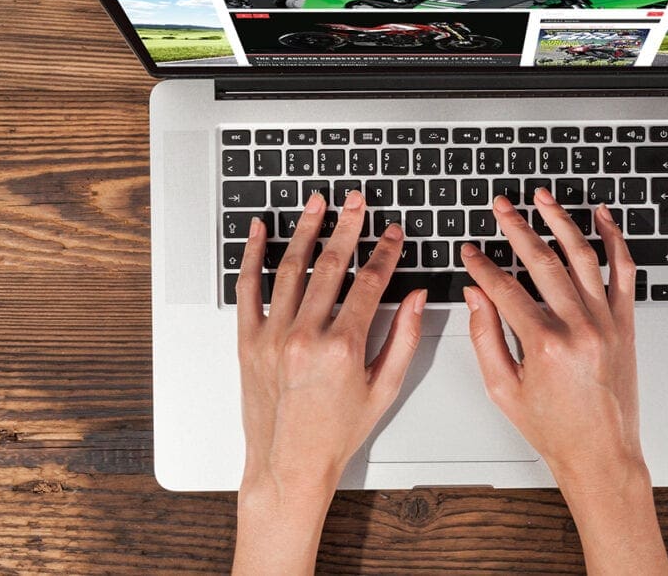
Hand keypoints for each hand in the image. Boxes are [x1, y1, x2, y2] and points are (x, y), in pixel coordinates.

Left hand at [233, 190, 425, 574]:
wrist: (288, 466)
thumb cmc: (336, 434)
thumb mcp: (384, 389)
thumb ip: (404, 338)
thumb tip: (419, 297)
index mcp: (343, 348)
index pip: (371, 283)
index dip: (385, 252)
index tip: (392, 233)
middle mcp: (305, 337)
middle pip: (331, 265)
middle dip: (347, 227)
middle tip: (356, 201)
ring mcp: (272, 336)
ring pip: (290, 268)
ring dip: (305, 230)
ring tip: (316, 203)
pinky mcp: (248, 341)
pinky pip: (248, 288)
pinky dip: (252, 256)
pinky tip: (259, 231)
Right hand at [460, 189, 667, 574]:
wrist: (601, 453)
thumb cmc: (553, 428)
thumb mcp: (503, 388)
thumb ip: (484, 336)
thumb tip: (475, 294)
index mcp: (544, 345)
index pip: (504, 289)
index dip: (482, 266)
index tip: (469, 252)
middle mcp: (579, 327)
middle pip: (542, 261)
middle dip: (516, 228)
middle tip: (501, 206)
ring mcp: (606, 322)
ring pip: (583, 256)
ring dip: (561, 221)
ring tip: (543, 199)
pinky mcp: (625, 322)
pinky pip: (623, 271)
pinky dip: (614, 240)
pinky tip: (602, 217)